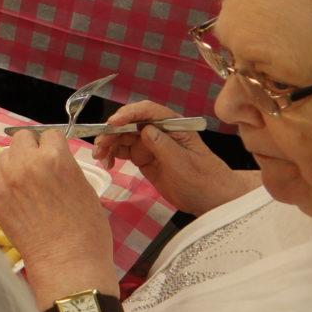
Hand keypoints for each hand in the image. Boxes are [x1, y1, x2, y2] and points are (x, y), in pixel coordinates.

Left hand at [0, 130, 113, 277]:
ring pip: (6, 156)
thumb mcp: (84, 187)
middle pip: (22, 138)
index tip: (56, 156)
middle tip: (40, 168)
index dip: (54, 146)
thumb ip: (65, 166)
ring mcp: (6, 180)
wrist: (66, 263)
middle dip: (32, 149)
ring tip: (28, 185)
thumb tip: (53, 160)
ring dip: (17, 164)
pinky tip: (20, 201)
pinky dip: (7, 184)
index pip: (49, 134)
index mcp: (54, 157)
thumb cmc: (86, 230)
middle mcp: (26, 163)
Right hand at [90, 99, 247, 215]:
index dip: (129, 113)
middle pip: (130, 123)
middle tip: (100, 147)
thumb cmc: (204, 180)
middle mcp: (159, 131)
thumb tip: (145, 129)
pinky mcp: (144, 157)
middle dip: (112, 132)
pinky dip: (112, 154)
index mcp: (173, 126)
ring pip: (122, 137)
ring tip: (99, 157)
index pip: (148, 111)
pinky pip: (123, 151)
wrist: (212, 200)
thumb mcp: (184, 164)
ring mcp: (150, 144)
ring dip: (108, 144)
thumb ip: (164, 146)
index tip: (113, 123)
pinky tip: (107, 163)